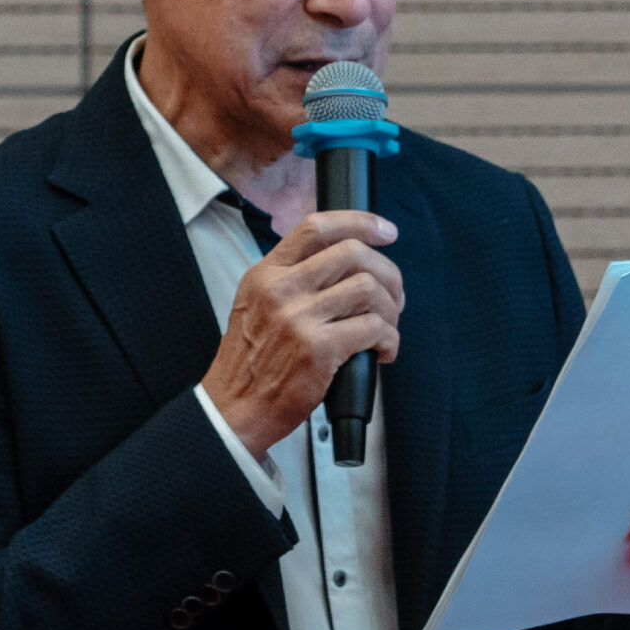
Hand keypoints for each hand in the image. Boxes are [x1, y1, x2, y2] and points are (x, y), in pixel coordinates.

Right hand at [201, 210, 403, 457]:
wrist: (235, 408)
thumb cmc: (251, 363)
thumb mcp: (256, 305)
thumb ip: (291, 279)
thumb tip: (346, 264)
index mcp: (266, 274)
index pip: (316, 227)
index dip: (360, 222)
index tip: (386, 231)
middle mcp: (281, 290)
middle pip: (353, 253)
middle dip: (387, 272)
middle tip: (394, 295)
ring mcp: (299, 318)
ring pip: (369, 289)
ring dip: (391, 309)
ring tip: (386, 327)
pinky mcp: (319, 349)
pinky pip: (374, 328)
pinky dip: (389, 340)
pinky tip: (382, 352)